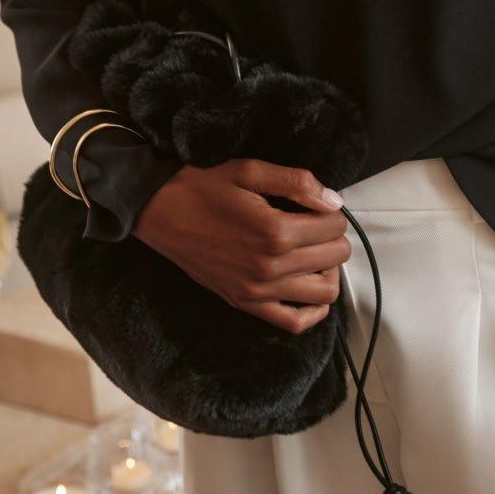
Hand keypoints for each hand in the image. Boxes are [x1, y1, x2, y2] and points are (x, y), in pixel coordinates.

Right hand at [136, 158, 352, 334]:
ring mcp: (258, 291)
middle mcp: (270, 267)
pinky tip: (310, 288)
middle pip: (334, 257)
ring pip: (325, 292)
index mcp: (275, 231)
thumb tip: (334, 201)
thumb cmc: (203, 187)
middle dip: (333, 237)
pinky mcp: (245, 303)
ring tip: (314, 252)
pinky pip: (294, 322)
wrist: (160, 212)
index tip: (318, 205)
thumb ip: (297, 182)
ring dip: (329, 270)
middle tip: (316, 224)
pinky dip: (313, 310)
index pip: (334, 226)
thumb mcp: (249, 171)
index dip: (332, 212)